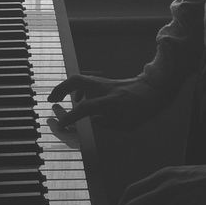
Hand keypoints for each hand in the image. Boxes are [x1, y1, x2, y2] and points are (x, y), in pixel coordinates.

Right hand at [47, 73, 167, 130]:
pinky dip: (77, 90)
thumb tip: (94, 121)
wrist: (155, 89)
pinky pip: (86, 82)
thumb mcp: (128, 125)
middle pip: (77, 81)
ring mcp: (105, 82)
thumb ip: (108, 124)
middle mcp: (106, 89)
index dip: (71, 116)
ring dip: (66, 88)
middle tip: (50, 100)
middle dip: (60, 89)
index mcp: (112, 101)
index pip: (86, 107)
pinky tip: (77, 100)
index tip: (61, 124)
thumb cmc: (144, 109)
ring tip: (57, 100)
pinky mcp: (105, 81)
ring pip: (80, 79)